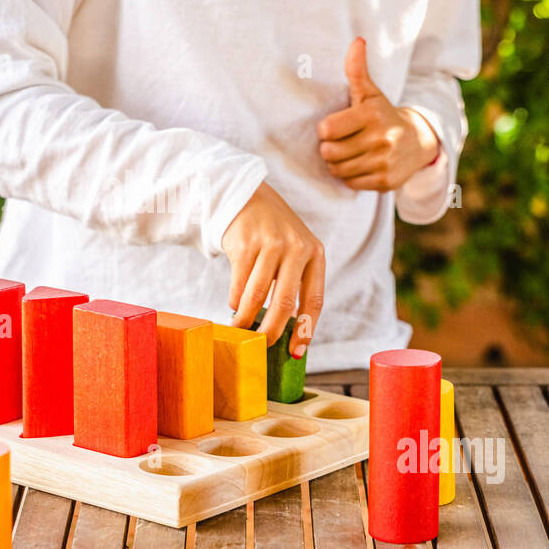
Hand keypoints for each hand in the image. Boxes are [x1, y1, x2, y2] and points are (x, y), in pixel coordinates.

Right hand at [221, 182, 324, 357]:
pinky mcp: (245, 243)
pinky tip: (233, 304)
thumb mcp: (294, 250)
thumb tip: (285, 329)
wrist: (247, 196)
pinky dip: (234, 300)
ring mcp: (270, 244)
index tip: (295, 352)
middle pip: (285, 303)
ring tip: (239, 328)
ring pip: (256, 297)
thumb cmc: (272, 233)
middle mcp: (296, 247)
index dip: (305, 330)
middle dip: (271, 331)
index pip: (314, 300)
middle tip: (261, 345)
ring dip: (245, 319)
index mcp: (315, 253)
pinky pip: (238, 284)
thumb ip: (294, 281)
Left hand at [316, 37, 440, 191]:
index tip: (333, 127)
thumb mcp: (371, 93)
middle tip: (340, 142)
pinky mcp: (386, 181)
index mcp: (371, 115)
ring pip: (338, 170)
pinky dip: (350, 177)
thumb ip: (357, 70)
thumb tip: (357, 41)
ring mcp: (384, 162)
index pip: (326, 130)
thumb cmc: (383, 115)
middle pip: (329, 152)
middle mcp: (380, 139)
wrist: (419, 140)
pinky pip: (351, 183)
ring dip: (337, 164)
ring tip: (347, 153)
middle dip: (329, 148)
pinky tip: (359, 165)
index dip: (325, 130)